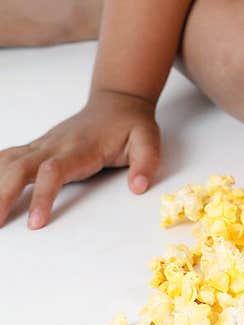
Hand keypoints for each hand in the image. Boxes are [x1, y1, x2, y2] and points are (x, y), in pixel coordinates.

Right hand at [0, 89, 160, 227]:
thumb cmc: (130, 124)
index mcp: (80, 148)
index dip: (43, 196)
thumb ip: (146, 162)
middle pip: (20, 167)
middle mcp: (55, 145)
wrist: (117, 101)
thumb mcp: (148, 139)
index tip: (35, 223)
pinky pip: (8, 158)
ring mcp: (43, 145)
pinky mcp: (37, 147)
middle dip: (3, 195)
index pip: (54, 171)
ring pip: (8, 161)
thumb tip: (138, 186)